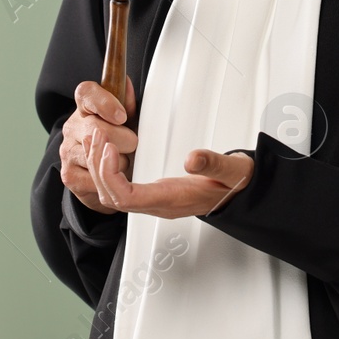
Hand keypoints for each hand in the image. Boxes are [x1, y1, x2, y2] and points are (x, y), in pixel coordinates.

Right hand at [60, 76, 138, 215]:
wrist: (105, 173)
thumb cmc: (119, 141)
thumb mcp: (128, 121)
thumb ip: (128, 104)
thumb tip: (127, 84)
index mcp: (84, 106)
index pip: (86, 93)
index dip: (104, 102)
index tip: (121, 116)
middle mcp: (71, 127)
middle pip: (97, 128)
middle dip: (124, 139)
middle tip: (133, 145)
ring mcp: (67, 151)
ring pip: (98, 156)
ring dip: (119, 163)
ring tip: (124, 162)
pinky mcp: (68, 174)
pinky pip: (94, 177)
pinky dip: (110, 179)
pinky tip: (114, 175)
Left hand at [87, 124, 253, 219]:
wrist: (241, 192)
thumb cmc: (235, 183)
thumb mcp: (232, 170)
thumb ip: (214, 164)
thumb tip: (192, 159)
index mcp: (173, 199)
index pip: (129, 198)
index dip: (111, 175)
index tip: (109, 148)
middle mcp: (159, 204)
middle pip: (112, 197)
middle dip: (98, 167)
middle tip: (97, 134)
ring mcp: (154, 200)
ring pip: (112, 194)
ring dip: (99, 167)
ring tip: (96, 137)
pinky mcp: (152, 193)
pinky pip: (119, 188)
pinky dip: (107, 169)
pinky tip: (105, 149)